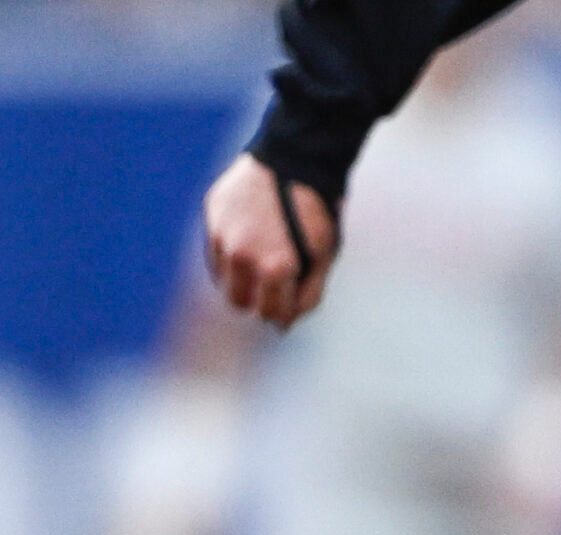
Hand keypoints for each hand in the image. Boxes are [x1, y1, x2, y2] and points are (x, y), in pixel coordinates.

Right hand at [202, 154, 338, 328]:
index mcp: (275, 268)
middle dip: (256, 301)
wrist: (296, 160)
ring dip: (240, 278)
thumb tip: (285, 324)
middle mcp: (243, 255)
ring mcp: (222, 234)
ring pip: (223, 278)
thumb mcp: (324, 257)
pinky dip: (229, 254)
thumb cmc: (317, 213)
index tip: (288, 306)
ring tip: (261, 261)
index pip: (270, 314)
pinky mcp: (211, 215)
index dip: (283, 315)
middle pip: (239, 302)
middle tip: (272, 288)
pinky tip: (248, 241)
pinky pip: (215, 250)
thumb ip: (308, 294)